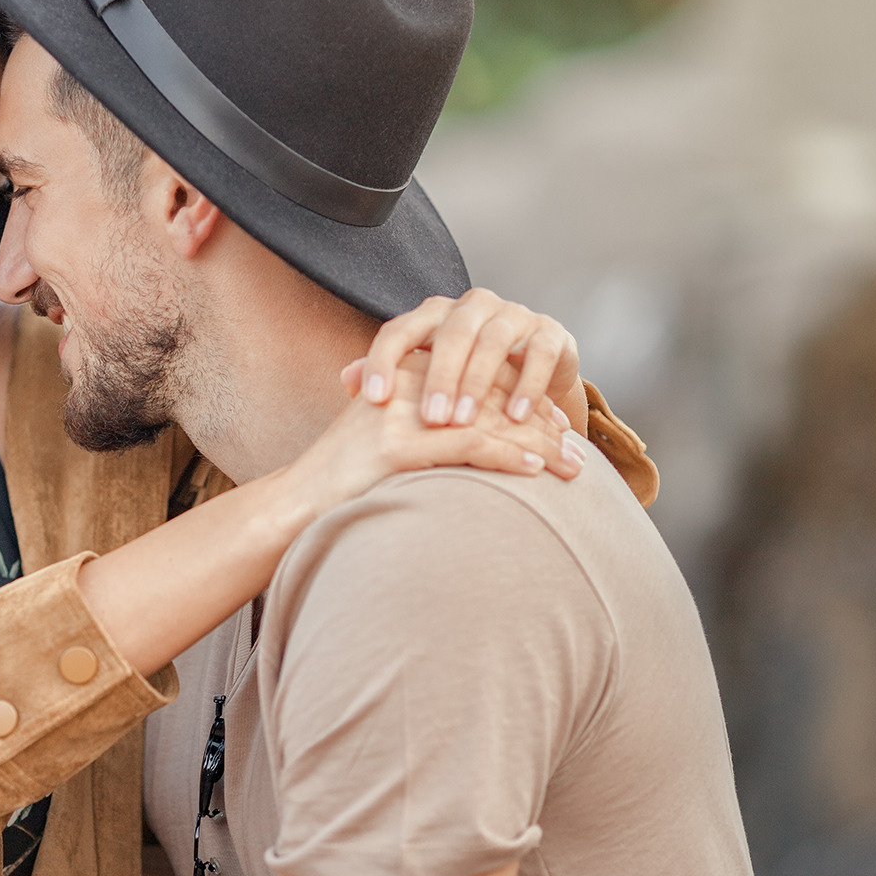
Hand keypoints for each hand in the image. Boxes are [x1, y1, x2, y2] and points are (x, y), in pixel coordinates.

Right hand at [285, 353, 581, 525]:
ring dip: (540, 444)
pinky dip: (509, 457)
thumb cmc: (345, 481)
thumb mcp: (390, 437)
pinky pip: (469, 446)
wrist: (296, 502)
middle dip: (543, 423)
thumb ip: (428, 425)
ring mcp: (403, 413)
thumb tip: (479, 436)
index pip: (484, 376)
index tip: (560, 429)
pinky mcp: (398, 446)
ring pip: (490, 419)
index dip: (528, 402)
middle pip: (495, 394)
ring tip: (573, 467)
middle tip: (579, 451)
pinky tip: (538, 470)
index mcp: (409, 373)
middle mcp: (409, 383)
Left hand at [344, 288, 580, 427]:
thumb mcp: (428, 379)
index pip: (400, 329)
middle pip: (450, 334)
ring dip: (478, 383)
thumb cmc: (467, 381)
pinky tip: (516, 416)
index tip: (372, 398)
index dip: (383, 360)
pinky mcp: (550, 333)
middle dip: (438, 378)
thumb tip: (347, 378)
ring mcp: (514, 316)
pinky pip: (539, 353)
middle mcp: (473, 307)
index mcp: (435, 315)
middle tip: (429, 420)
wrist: (533, 376)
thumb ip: (391, 377)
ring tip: (465, 422)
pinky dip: (528, 385)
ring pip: (493, 341)